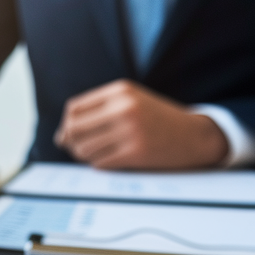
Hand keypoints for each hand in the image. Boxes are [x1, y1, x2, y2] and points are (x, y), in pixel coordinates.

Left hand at [54, 80, 229, 169]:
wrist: (193, 135)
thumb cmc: (156, 119)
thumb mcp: (130, 102)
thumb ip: (97, 112)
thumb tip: (61, 136)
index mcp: (120, 90)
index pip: (74, 108)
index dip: (67, 124)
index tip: (70, 134)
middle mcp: (124, 108)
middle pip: (74, 128)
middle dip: (70, 142)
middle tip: (78, 148)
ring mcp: (129, 131)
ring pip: (83, 148)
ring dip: (84, 156)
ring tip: (98, 153)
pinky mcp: (135, 153)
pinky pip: (99, 162)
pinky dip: (99, 164)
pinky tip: (110, 160)